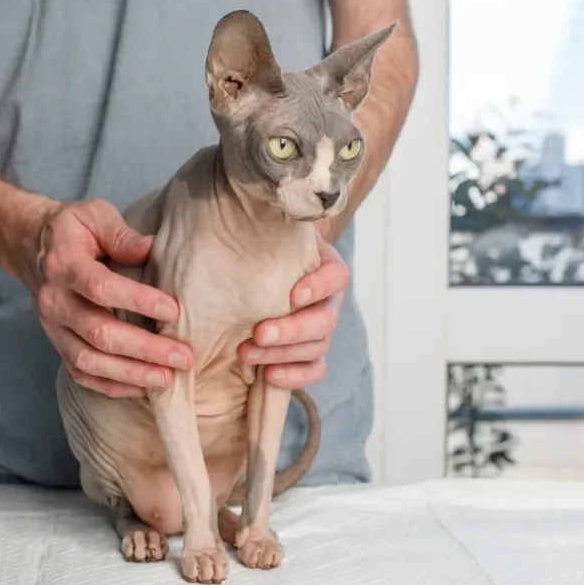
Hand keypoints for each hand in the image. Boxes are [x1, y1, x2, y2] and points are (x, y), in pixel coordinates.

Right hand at [32, 199, 193, 397]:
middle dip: (145, 349)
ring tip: (168, 379)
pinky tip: (143, 387)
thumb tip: (152, 247)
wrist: (29, 246)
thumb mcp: (95, 215)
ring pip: (89, 360)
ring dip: (131, 373)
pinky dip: (112, 386)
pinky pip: (81, 374)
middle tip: (183, 357)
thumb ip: (122, 234)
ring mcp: (52, 327)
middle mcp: (54, 300)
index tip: (174, 311)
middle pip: (99, 332)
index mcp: (64, 264)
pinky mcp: (57, 345)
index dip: (138, 301)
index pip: (100, 287)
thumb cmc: (72, 229)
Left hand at [238, 233, 348, 388]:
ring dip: (283, 354)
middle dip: (292, 330)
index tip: (293, 294)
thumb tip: (252, 208)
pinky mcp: (307, 354)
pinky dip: (295, 376)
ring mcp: (318, 329)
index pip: (336, 277)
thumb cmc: (257, 245)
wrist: (253, 265)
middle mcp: (327, 300)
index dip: (319, 287)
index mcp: (323, 267)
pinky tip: (269, 376)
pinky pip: (313, 370)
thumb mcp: (262, 230)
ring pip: (317, 347)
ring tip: (246, 353)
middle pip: (326, 320)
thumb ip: (263, 224)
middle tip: (258, 332)